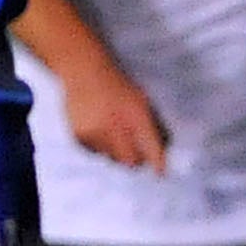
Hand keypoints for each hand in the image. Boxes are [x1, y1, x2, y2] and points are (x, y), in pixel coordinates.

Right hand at [62, 54, 169, 170]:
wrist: (85, 72)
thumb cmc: (119, 87)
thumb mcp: (141, 100)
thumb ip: (153, 125)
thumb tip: (164, 151)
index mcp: (137, 116)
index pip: (152, 150)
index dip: (157, 164)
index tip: (160, 173)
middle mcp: (117, 126)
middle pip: (131, 162)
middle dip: (135, 159)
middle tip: (133, 151)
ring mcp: (97, 132)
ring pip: (111, 158)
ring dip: (114, 150)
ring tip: (110, 129)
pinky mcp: (81, 136)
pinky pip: (95, 152)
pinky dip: (98, 145)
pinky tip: (96, 127)